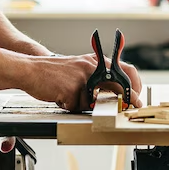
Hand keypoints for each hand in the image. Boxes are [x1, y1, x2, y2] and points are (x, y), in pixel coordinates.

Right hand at [17, 54, 142, 112]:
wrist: (31, 70)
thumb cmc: (54, 73)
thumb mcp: (81, 68)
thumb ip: (97, 78)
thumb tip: (117, 95)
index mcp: (96, 61)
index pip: (126, 70)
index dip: (135, 86)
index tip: (137, 98)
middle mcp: (92, 66)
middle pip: (118, 86)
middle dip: (126, 100)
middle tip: (130, 108)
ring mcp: (83, 77)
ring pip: (93, 101)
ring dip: (83, 104)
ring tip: (70, 95)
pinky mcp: (72, 88)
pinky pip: (76, 106)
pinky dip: (68, 105)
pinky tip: (61, 96)